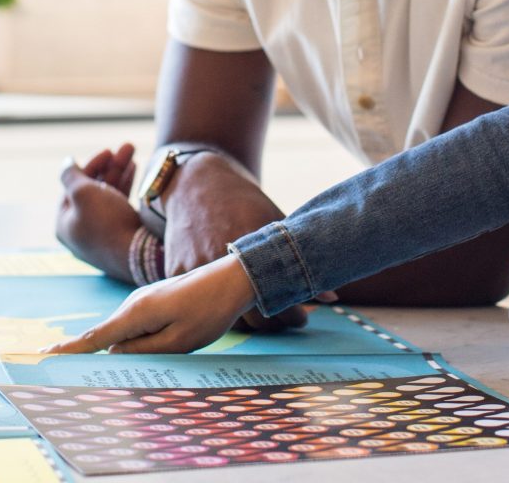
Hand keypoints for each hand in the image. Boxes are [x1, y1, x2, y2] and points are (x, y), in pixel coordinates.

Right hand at [43, 254, 256, 354]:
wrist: (234, 277)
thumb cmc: (210, 310)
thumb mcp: (178, 342)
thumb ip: (142, 351)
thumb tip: (114, 354)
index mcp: (137, 313)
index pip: (95, 338)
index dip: (69, 349)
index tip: (43, 355)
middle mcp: (135, 303)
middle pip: (109, 338)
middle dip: (108, 356)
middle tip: (131, 361)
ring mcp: (145, 300)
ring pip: (128, 333)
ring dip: (137, 347)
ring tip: (172, 343)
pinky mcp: (156, 300)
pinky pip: (141, 326)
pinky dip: (146, 338)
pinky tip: (172, 338)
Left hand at [56, 146, 141, 281]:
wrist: (139, 254)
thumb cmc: (107, 223)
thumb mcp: (83, 193)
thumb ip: (70, 176)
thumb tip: (66, 163)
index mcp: (65, 224)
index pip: (73, 187)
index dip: (91, 165)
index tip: (108, 151)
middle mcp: (81, 231)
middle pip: (94, 190)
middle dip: (110, 167)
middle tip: (127, 148)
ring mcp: (103, 235)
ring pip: (110, 197)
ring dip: (121, 173)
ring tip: (135, 154)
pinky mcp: (123, 237)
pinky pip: (122, 206)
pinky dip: (128, 188)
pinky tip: (137, 176)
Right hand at [157, 151, 307, 331]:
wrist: (199, 183)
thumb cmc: (245, 202)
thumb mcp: (276, 223)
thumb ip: (299, 260)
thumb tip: (334, 299)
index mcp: (249, 253)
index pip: (273, 303)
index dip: (290, 315)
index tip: (302, 319)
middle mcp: (220, 265)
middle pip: (248, 318)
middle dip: (272, 324)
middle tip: (288, 321)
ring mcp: (194, 270)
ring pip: (221, 317)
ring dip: (244, 320)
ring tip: (265, 314)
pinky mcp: (175, 272)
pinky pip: (196, 304)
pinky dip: (213, 307)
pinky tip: (230, 304)